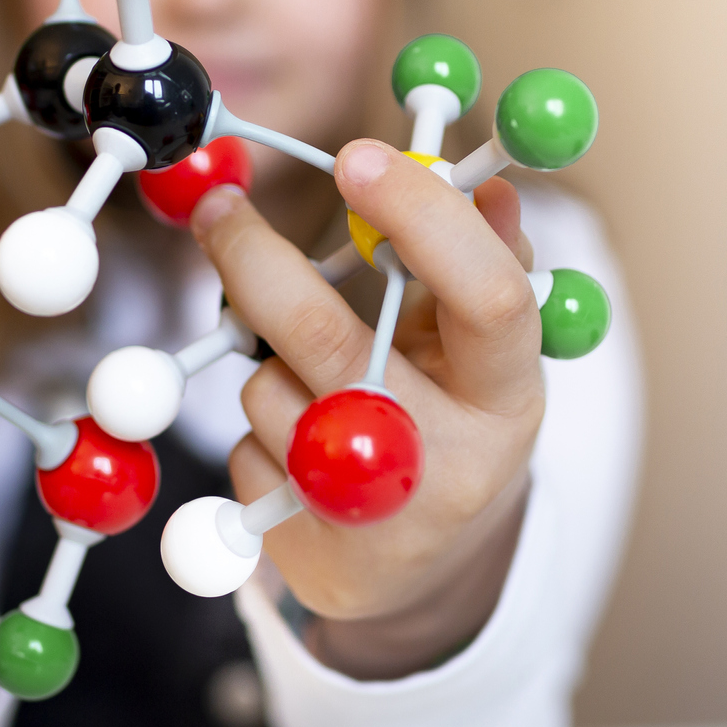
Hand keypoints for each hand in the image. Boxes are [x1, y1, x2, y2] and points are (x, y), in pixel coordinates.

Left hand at [191, 139, 542, 679]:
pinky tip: (301, 455)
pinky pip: (241, 449)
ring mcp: (366, 516)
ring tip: (317, 388)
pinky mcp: (298, 550)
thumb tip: (486, 184)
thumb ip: (481, 264)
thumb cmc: (453, 424)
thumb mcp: (483, 356)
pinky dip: (257, 430)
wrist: (423, 571)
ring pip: (265, 389)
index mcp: (508, 398)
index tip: (356, 155)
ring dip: (265, 364)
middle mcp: (446, 464)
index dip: (420, 216)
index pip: (484, 296)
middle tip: (218, 205)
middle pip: (325, 337)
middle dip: (255, 258)